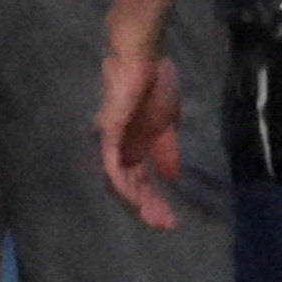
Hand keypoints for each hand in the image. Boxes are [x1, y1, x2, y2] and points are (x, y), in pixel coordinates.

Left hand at [95, 26, 187, 230]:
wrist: (144, 56)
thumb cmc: (155, 83)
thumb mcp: (168, 123)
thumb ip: (167, 150)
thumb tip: (171, 177)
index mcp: (135, 146)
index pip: (141, 181)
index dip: (154, 201)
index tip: (172, 220)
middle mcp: (121, 147)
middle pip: (130, 185)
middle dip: (148, 207)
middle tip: (165, 224)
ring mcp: (113, 141)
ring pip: (120, 180)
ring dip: (137, 200)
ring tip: (155, 216)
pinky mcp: (109, 131)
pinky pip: (112, 164)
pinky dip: (124, 182)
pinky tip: (137, 196)